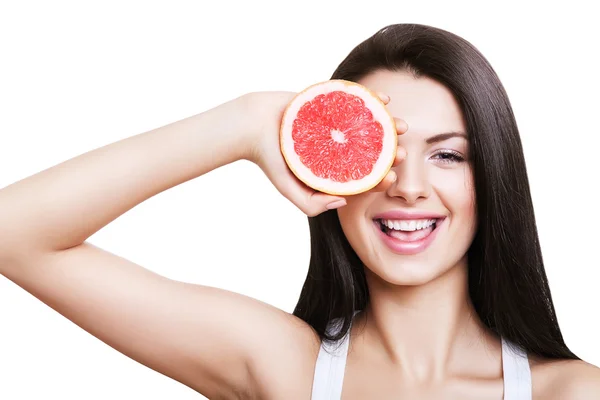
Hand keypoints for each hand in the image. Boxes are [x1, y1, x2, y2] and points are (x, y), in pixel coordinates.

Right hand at [242, 91, 407, 216]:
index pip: (360, 176)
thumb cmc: (269, 159)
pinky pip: (354, 101)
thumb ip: (311, 204)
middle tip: (403, 154)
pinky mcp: (330, 103)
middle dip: (389, 154)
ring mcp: (334, 124)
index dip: (378, 179)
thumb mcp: (289, 189)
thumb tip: (343, 202)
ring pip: (366, 126)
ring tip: (402, 127)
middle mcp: (336, 146)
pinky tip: (385, 101)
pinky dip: (370, 99)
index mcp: (330, 168)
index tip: (390, 179)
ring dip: (387, 126)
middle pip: (369, 151)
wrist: (252, 125)